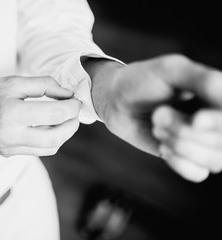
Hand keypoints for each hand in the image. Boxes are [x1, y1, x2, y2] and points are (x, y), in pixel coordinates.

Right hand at [0, 76, 80, 156]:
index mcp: (9, 113)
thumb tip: (69, 95)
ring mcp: (8, 148)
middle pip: (56, 137)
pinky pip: (38, 151)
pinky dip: (50, 139)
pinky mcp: (8, 153)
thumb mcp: (15, 81)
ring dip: (63, 133)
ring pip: (50, 148)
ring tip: (64, 118)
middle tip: (75, 111)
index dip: (72, 107)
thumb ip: (45, 86)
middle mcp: (9, 135)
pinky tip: (48, 126)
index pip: (54, 114)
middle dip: (72, 124)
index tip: (76, 100)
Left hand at [84, 54, 221, 180]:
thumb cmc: (143, 81)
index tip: (196, 120)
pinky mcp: (189, 159)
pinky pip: (197, 174)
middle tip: (158, 114)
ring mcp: (206, 142)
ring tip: (157, 125)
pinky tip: (162, 146)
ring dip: (178, 145)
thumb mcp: (171, 71)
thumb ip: (203, 80)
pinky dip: (177, 162)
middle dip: (184, 131)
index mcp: (219, 96)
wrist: (117, 101)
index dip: (218, 124)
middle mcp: (217, 121)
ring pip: (214, 161)